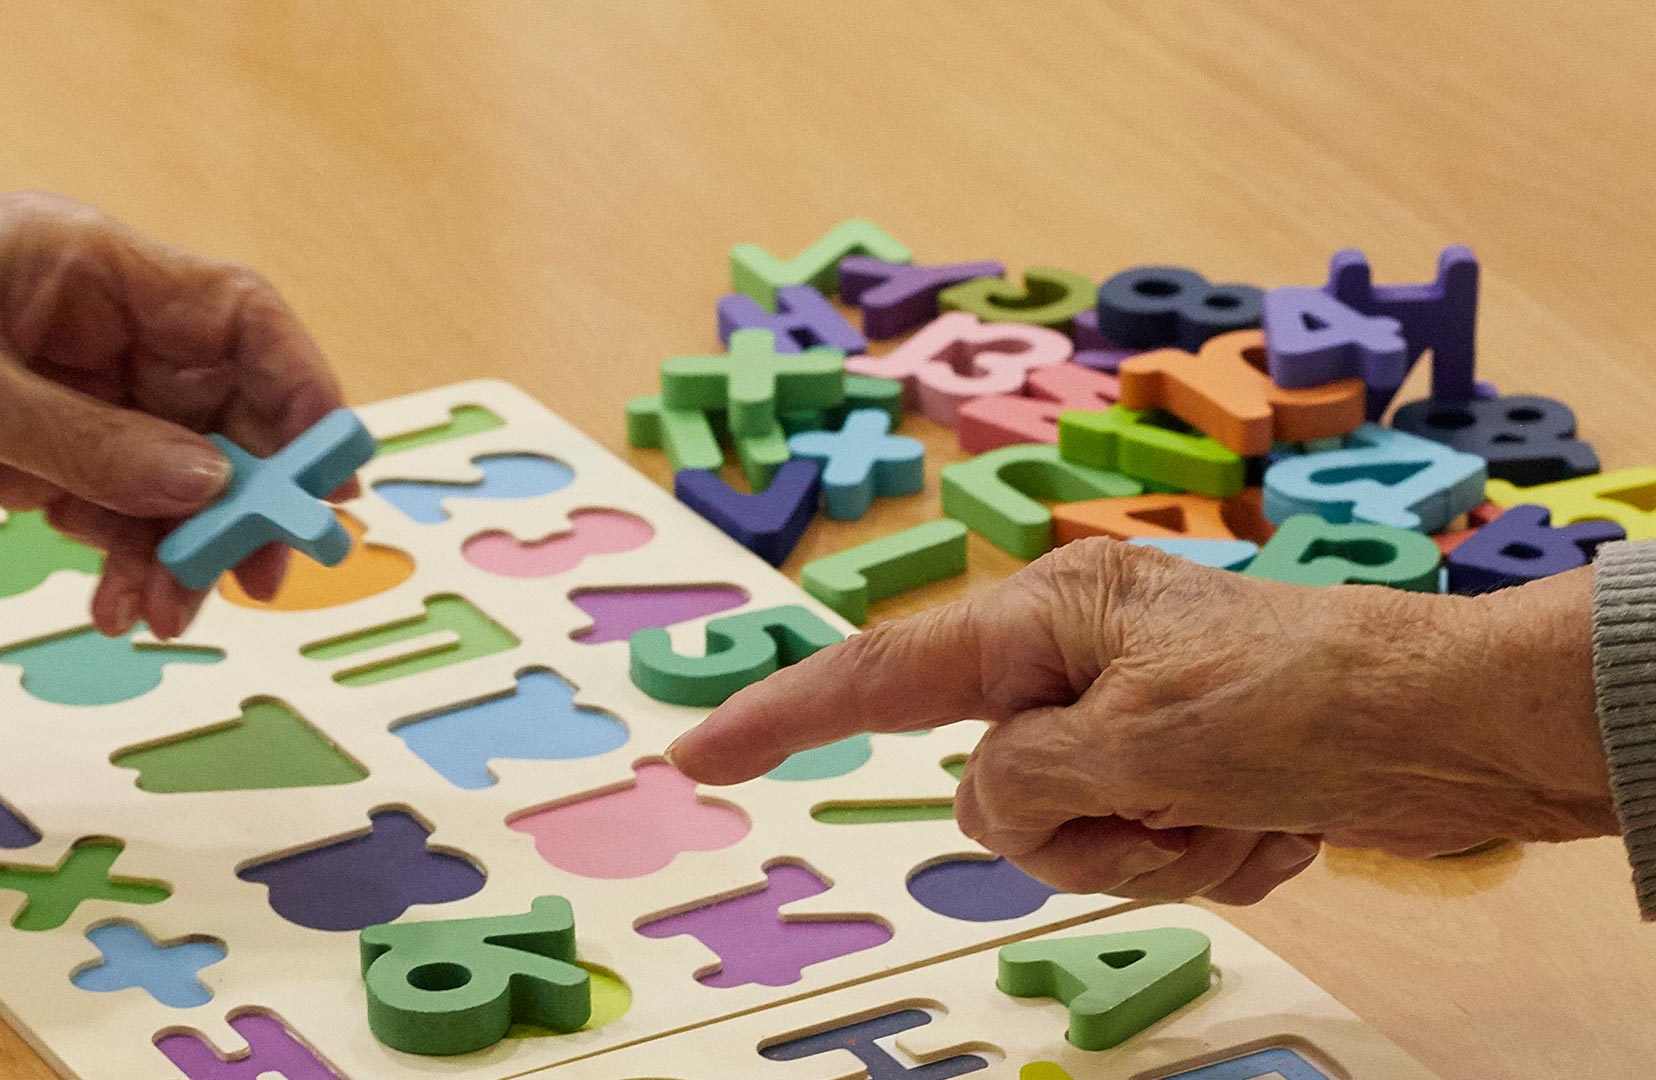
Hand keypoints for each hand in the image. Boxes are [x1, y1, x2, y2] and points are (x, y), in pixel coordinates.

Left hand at [0, 192, 345, 637]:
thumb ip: (85, 441)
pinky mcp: (33, 463)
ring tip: (178, 609)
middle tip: (269, 568)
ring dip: (190, 544)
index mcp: (80, 265)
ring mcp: (67, 399)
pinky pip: (121, 514)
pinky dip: (136, 561)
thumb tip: (207, 484)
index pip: (232, 313)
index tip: (329, 468)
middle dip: (249, 489)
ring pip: (177, 473)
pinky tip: (127, 606)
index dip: (298, 384)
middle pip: (220, 406)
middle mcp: (89, 327)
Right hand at [670, 539, 1616, 903]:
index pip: (878, 673)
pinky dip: (1206, 860)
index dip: (778, 714)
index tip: (697, 755)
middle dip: (1079, 832)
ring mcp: (1130, 724)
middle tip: (1164, 807)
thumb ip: (1020, 779)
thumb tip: (991, 805)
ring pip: (1068, 839)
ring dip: (1157, 854)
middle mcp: (1076, 665)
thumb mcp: (1133, 742)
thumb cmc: (1305, 698)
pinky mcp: (1185, 777)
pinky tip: (1274, 819)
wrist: (1460, 729)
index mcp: (1046, 617)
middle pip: (993, 791)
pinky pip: (1143, 857)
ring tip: (1237, 808)